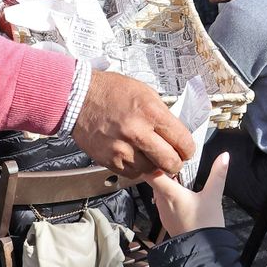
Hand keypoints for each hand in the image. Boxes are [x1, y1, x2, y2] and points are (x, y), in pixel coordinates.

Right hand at [71, 69, 194, 178]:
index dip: (188, 149)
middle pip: (171, 162)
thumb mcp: (145, 93)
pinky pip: (133, 174)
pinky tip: (134, 155)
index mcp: (150, 113)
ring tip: (149, 154)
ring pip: (152, 171)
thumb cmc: (110, 92)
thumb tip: (176, 133)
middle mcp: (137, 133)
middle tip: (173, 158)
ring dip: (154, 165)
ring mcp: (122, 149)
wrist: (78, 98)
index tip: (186, 149)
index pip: (183, 141)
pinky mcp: (110, 160)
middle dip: (176, 162)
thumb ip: (162, 115)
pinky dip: (137, 168)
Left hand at [146, 153, 227, 236]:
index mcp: (170, 193)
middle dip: (161, 171)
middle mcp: (162, 202)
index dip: (150, 162)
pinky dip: (169, 196)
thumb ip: (218, 174)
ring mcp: (163, 213)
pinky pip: (164, 203)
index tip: (157, 153)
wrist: (202, 251)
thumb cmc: (206, 224)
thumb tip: (224, 156)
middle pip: (154, 181)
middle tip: (173, 162)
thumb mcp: (214, 196)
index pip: (151, 174)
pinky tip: (181, 195)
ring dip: (165, 184)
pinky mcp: (167, 221)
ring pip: (159, 192)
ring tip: (178, 177)